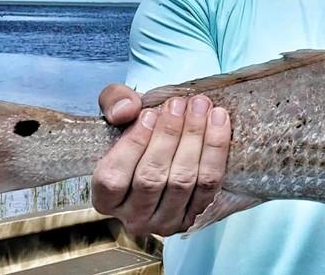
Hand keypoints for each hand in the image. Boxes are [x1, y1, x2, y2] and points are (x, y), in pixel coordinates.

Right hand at [90, 84, 230, 235]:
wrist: (170, 146)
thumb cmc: (139, 132)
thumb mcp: (119, 113)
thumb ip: (113, 102)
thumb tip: (126, 110)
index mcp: (105, 199)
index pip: (113, 179)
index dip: (133, 145)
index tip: (149, 114)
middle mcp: (134, 217)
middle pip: (151, 178)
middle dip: (168, 135)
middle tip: (179, 104)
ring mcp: (166, 221)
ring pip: (183, 180)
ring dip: (194, 138)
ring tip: (200, 107)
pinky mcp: (196, 216)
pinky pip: (210, 183)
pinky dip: (216, 149)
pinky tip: (219, 120)